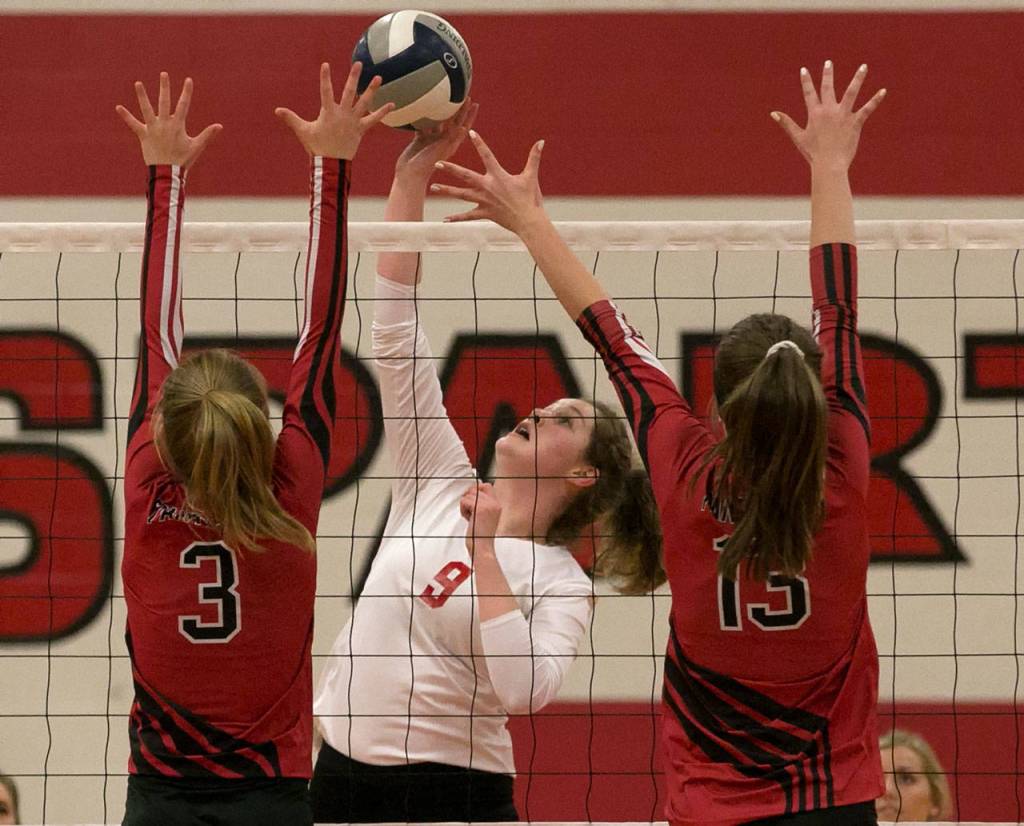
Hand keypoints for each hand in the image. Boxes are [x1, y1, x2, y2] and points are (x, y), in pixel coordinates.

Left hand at [116, 73, 221, 167]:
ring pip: (146, 109)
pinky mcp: (144, 135)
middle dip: (164, 87)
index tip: (188, 80)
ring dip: (142, 96)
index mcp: (177, 125)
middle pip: (164, 102)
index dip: (186, 92)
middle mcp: (164, 124)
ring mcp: (153, 129)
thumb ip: (207, 135)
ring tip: (138, 83)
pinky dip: (126, 116)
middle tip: (163, 74)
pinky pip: (133, 124)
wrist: (167, 172)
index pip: (183, 105)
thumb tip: (219, 126)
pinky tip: (118, 107)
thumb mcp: (197, 147)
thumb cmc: (183, 160)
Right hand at [275, 62, 393, 159]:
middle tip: (358, 63)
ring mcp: (353, 121)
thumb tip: (277, 110)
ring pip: (364, 103)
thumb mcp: (302, 131)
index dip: (325, 78)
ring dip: (371, 90)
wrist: (331, 164)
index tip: (326, 65)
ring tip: (379, 77)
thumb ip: (291, 118)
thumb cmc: (316, 147)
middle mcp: (343, 114)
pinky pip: (373, 120)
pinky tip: (392, 104)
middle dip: (353, 77)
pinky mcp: (360, 130)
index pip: (326, 91)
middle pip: (349, 92)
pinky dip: (382, 113)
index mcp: (328, 112)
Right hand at [395, 100, 478, 185]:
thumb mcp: (440, 151)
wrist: (410, 176)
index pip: (463, 126)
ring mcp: (431, 140)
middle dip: (457, 109)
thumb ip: (450, 139)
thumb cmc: (426, 166)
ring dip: (440, 111)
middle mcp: (442, 141)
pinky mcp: (420, 140)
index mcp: (450, 144)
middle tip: (462, 94)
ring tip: (443, 97)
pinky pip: (422, 125)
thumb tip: (464, 128)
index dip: (469, 115)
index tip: (474, 102)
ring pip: (437, 122)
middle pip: (452, 121)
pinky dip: (422, 117)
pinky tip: (421, 107)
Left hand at [431, 130, 545, 235]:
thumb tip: (541, 141)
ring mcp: (484, 201)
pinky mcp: (484, 213)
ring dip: (447, 191)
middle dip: (450, 169)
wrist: (529, 221)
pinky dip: (456, 218)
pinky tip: (445, 219)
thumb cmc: (531, 199)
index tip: (469, 132)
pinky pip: (467, 216)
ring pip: (461, 195)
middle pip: (465, 175)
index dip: (478, 142)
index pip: (486, 155)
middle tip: (436, 163)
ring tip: (433, 188)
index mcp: (498, 175)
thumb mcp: (531, 176)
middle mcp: (487, 187)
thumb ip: (534, 157)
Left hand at [460, 482, 501, 556]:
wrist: (482, 548)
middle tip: (470, 512)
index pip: (487, 486)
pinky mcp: (479, 508)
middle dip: (469, 498)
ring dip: (465, 506)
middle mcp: (495, 503)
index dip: (477, 490)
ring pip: (468, 495)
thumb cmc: (480, 535)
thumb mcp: (485, 516)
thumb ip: (482, 503)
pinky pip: (464, 501)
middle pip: (476, 488)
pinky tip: (468, 519)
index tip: (472, 502)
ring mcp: (488, 505)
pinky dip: (462, 510)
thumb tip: (472, 489)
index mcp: (497, 505)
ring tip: (470, 518)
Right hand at [772, 61, 884, 169]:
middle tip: (828, 63)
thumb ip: (787, 123)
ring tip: (864, 66)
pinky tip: (883, 91)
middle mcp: (829, 110)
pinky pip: (867, 108)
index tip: (804, 70)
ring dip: (858, 78)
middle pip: (828, 88)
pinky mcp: (855, 122)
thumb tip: (773, 113)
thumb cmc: (812, 153)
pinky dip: (875, 100)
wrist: (829, 164)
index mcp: (815, 114)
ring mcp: (843, 115)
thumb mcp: (798, 137)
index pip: (809, 93)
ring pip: (851, 92)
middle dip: (828, 74)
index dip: (806, 81)